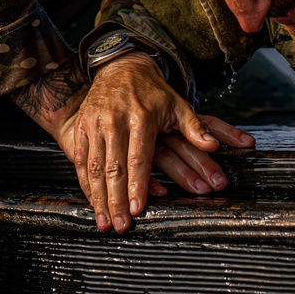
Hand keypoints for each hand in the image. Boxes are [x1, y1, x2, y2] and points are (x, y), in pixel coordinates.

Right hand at [73, 52, 253, 232]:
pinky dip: (85, 185)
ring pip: (94, 168)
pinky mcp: (83, 128)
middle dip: (116, 200)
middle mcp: (115, 121)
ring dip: (98, 198)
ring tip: (105, 222)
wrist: (120, 68)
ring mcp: (95, 124)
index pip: (139, 158)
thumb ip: (195, 127)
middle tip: (121, 225)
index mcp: (141, 118)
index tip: (138, 209)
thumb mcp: (178, 105)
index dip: (138, 185)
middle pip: (114, 168)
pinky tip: (92, 203)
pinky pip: (82, 161)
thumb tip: (212, 145)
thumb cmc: (153, 92)